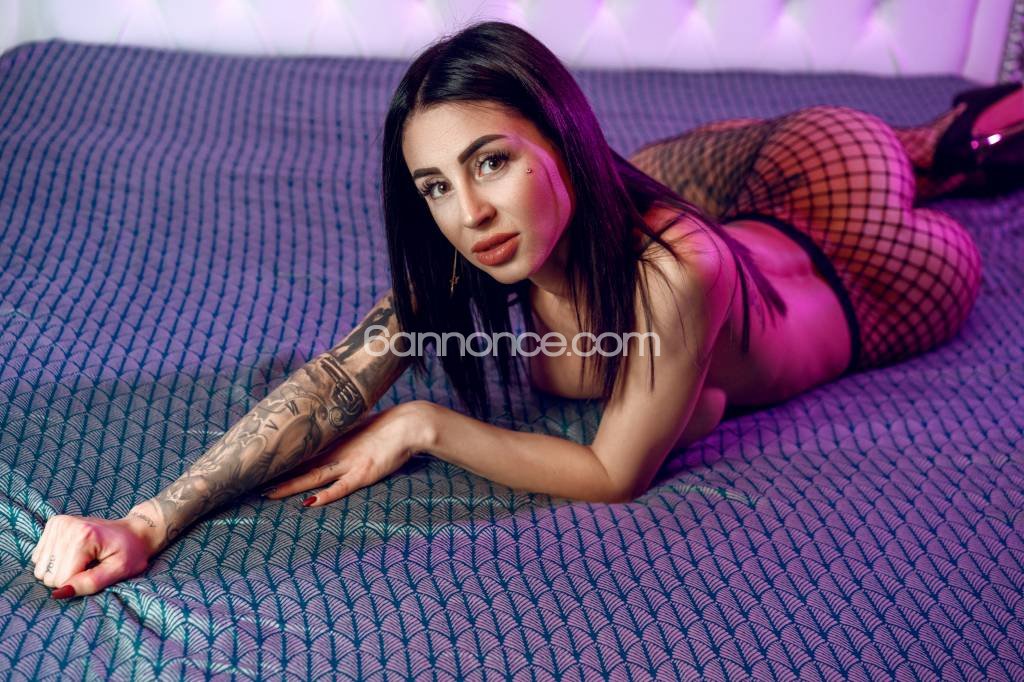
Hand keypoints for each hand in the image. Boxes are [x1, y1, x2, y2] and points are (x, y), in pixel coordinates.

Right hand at [31, 515, 154, 597]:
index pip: (62, 579)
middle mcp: (67, 526)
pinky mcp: (54, 524)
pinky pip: (39, 558)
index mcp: (84, 536)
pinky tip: (74, 552)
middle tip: (91, 564)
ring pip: (41, 569)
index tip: (97, 570)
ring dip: (61, 569)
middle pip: (48, 575)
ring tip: (84, 558)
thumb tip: (59, 593)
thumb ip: (90, 583)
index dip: (79, 582)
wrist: (133, 532)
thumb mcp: (119, 571)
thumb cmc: (130, 553)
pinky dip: (55, 560)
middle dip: (69, 577)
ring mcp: (58, 523)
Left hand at [263, 401, 433, 507]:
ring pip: (313, 477)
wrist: (408, 424)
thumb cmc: (389, 424)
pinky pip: (340, 487)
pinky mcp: (363, 473)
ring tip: (268, 495)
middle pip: (300, 465)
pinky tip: (308, 503)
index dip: (282, 459)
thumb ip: (345, 431)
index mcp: (335, 440)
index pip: (302, 452)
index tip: (261, 464)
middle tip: (252, 482)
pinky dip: (324, 495)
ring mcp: (348, 463)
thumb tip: (333, 429)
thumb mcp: (361, 425)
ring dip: (290, 486)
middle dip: (277, 475)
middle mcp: (336, 452)